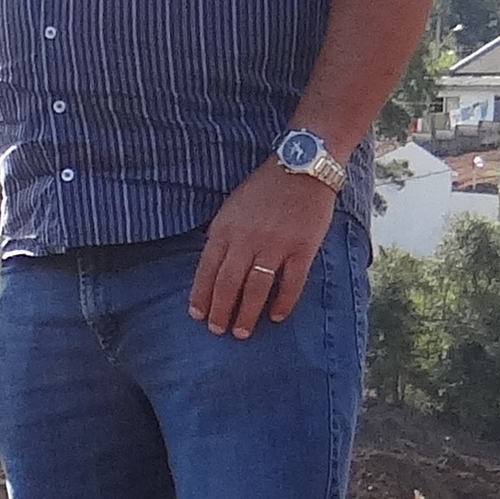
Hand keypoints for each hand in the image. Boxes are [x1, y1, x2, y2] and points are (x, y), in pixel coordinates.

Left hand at [190, 167, 332, 337]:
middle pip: (228, 283)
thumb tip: (210, 264)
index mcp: (226, 228)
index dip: (201, 295)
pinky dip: (283, 302)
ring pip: (256, 288)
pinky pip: (291, 283)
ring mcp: (276, 244)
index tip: (196, 315)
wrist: (303, 166)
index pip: (207, 269)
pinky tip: (275, 317)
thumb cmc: (264, 188)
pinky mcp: (302, 248)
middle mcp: (247, 238)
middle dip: (220, 311)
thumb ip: (221, 233)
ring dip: (246, 313)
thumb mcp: (231, 206)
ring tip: (240, 332)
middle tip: (217, 331)